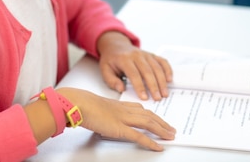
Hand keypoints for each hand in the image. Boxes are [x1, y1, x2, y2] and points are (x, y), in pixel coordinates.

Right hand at [58, 87, 175, 150]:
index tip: (159, 119)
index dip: (152, 115)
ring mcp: (123, 119)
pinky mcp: (120, 129)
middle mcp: (125, 110)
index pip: (141, 109)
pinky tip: (158, 147)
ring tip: (171, 136)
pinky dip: (150, 142)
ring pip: (148, 123)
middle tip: (171, 129)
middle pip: (149, 115)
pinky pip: (139, 136)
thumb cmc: (82, 104)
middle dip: (162, 123)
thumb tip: (104, 117)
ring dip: (162, 130)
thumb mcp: (96, 106)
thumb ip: (104, 112)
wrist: (78, 103)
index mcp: (120, 104)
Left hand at [96, 31, 172, 100]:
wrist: (116, 45)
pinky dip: (167, 69)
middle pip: (147, 71)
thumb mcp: (105, 70)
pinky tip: (169, 79)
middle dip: (154, 86)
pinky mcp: (152, 55)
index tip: (144, 97)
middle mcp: (136, 55)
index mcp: (124, 59)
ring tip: (164, 93)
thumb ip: (112, 81)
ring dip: (162, 81)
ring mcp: (145, 54)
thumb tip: (121, 89)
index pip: (134, 74)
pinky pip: (162, 61)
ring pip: (156, 67)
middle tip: (158, 98)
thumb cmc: (111, 60)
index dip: (140, 86)